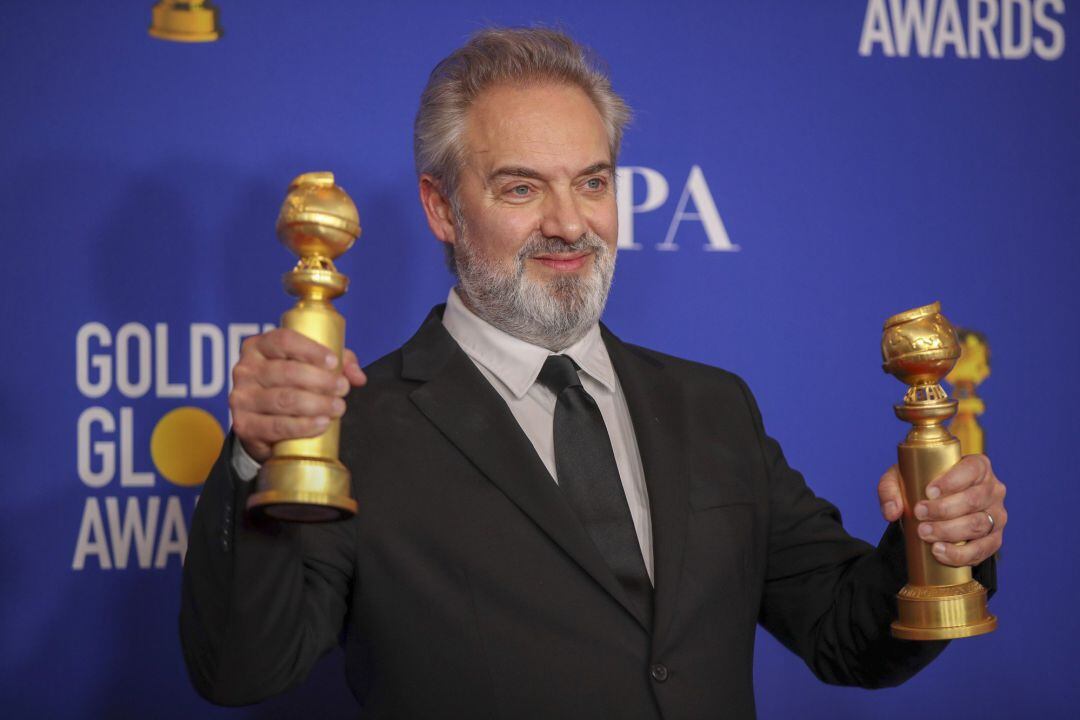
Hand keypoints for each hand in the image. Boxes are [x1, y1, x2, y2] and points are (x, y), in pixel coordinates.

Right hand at [229, 328, 366, 462]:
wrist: (262, 424)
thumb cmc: (289, 386)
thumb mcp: (311, 366)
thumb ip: (338, 364)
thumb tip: (357, 376)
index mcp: (259, 346)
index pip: (284, 340)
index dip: (311, 350)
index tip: (334, 362)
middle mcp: (245, 369)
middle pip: (287, 372)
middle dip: (322, 381)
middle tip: (343, 388)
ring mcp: (242, 398)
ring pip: (284, 399)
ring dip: (317, 404)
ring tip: (338, 407)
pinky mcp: (244, 425)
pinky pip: (277, 426)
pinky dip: (303, 426)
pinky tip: (322, 423)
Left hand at [877, 454, 1005, 566]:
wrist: (931, 510)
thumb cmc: (919, 487)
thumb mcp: (900, 480)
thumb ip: (889, 490)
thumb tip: (892, 512)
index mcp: (977, 466)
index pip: (972, 469)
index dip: (952, 481)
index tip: (928, 492)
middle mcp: (992, 489)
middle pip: (974, 500)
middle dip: (944, 510)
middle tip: (919, 515)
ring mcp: (996, 516)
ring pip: (978, 525)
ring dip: (949, 532)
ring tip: (924, 534)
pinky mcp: (994, 539)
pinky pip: (983, 550)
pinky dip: (961, 554)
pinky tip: (940, 552)